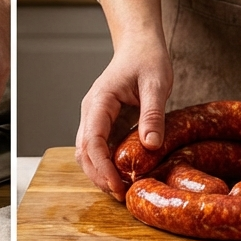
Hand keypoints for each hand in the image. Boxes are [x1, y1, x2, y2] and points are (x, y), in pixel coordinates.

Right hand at [73, 0, 170, 200]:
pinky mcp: (103, 123)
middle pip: (84, 153)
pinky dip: (106, 164)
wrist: (139, 45)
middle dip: (99, 176)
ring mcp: (94, 118)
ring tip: (121, 189)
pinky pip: (98, 148)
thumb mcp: (156, 84)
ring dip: (99, 173)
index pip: (92, 141)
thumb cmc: (147, 59)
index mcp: (99, 101)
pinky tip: (123, 174)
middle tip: (121, 195)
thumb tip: (151, 145)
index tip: (118, 185)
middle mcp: (91, 112)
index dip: (102, 167)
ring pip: (86, 154)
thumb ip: (152, 114)